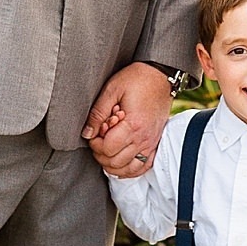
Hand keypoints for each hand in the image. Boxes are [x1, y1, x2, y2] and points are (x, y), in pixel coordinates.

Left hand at [84, 62, 173, 178]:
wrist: (160, 76)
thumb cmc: (136, 79)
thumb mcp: (111, 89)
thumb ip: (97, 113)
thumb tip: (87, 133)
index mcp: (132, 125)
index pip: (107, 149)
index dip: (95, 143)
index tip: (94, 132)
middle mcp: (143, 138)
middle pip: (116, 162)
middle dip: (101, 154)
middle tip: (99, 139)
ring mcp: (151, 143)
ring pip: (128, 169)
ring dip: (113, 164)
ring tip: (107, 150)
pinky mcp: (155, 143)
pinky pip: (143, 167)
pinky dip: (129, 169)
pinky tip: (120, 160)